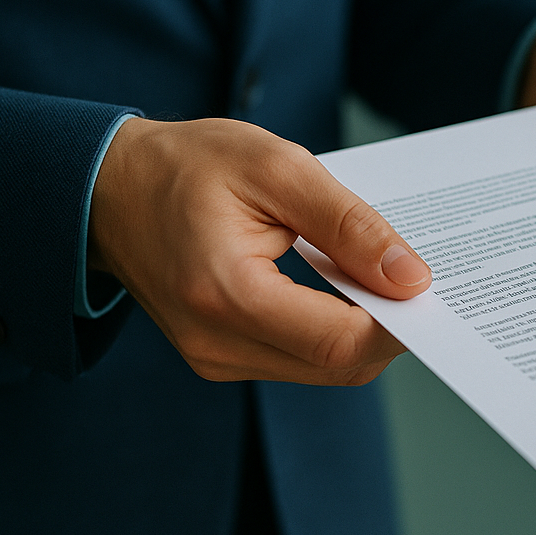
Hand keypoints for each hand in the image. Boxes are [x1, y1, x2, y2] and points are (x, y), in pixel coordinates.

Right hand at [88, 117, 429, 383]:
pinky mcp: (220, 357)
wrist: (107, 189)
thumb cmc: (186, 167)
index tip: (428, 285)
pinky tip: (348, 287)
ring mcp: (215, 359)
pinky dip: (333, 329)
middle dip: (389, 328)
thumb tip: (412, 277)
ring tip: (383, 275)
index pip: (338, 342)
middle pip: (337, 364)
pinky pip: (298, 358)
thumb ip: (349, 225)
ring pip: (323, 368)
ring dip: (363, 329)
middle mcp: (216, 344)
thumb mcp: (276, 169)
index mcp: (225, 295)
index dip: (397, 323)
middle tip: (417, 278)